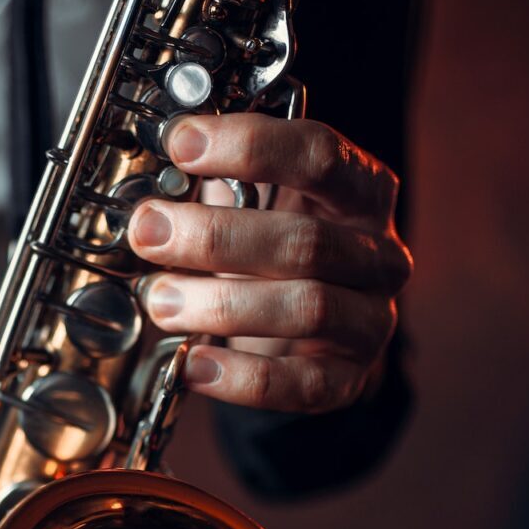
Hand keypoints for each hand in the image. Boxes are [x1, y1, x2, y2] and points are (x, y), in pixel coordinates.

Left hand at [128, 113, 411, 412]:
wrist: (317, 334)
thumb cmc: (277, 254)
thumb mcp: (260, 205)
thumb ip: (220, 186)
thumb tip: (153, 186)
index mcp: (362, 192)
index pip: (320, 155)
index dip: (250, 145)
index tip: (182, 144)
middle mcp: (378, 254)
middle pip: (306, 240)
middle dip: (215, 237)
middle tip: (149, 232)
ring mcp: (371, 319)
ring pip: (307, 309)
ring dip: (221, 305)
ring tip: (161, 300)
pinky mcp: (350, 378)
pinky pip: (302, 384)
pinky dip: (241, 377)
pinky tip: (192, 364)